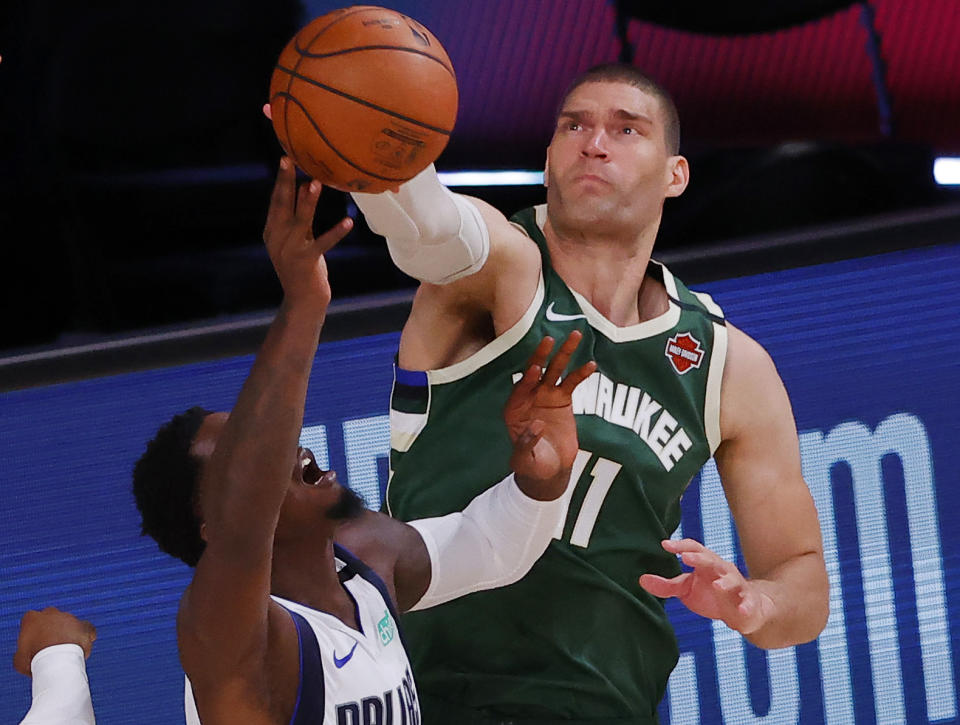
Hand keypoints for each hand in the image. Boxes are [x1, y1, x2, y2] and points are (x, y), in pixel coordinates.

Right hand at [14, 607, 95, 675]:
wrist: (57, 658)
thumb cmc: (35, 659)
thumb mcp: (19, 660)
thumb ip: (22, 653)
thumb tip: (27, 657)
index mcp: (31, 618)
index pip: (31, 622)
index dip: (32, 636)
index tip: (33, 647)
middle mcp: (51, 613)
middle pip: (50, 620)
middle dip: (49, 631)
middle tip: (49, 648)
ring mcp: (69, 618)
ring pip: (68, 624)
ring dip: (66, 636)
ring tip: (63, 654)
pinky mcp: (83, 625)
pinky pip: (86, 628)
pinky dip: (85, 635)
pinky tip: (83, 645)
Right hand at [263, 157, 352, 307]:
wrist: (302, 300)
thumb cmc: (301, 267)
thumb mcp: (295, 240)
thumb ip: (298, 217)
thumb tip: (307, 186)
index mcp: (271, 232)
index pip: (276, 202)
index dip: (281, 180)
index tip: (285, 159)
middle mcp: (278, 239)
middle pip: (282, 205)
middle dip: (285, 182)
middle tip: (289, 160)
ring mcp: (291, 251)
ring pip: (300, 220)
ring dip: (308, 201)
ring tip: (315, 183)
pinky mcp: (307, 262)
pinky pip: (324, 243)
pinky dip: (336, 232)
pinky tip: (348, 222)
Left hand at [504, 332, 594, 499]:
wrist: (549, 468)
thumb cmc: (531, 465)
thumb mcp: (524, 461)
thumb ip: (526, 445)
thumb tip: (537, 425)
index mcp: (513, 410)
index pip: (519, 390)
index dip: (527, 380)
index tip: (535, 370)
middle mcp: (528, 397)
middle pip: (535, 371)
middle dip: (541, 356)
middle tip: (549, 340)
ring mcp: (546, 395)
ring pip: (555, 370)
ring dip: (564, 353)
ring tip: (575, 335)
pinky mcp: (562, 398)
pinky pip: (572, 382)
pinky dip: (581, 373)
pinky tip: (591, 364)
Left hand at [639, 539, 774, 634]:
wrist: (744, 610)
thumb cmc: (711, 594)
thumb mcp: (686, 590)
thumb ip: (666, 585)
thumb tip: (641, 579)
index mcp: (705, 564)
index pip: (693, 549)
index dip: (680, 545)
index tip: (664, 545)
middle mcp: (721, 570)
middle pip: (711, 559)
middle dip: (699, 558)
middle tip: (686, 557)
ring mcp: (737, 585)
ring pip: (732, 580)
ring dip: (725, 582)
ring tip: (717, 585)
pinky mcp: (748, 602)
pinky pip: (748, 602)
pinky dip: (746, 606)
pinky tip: (742, 611)